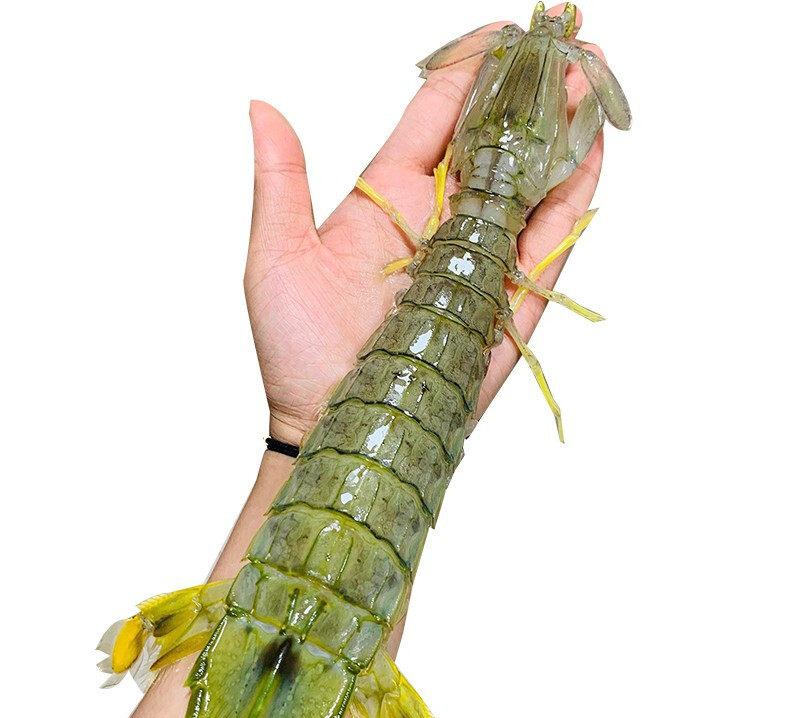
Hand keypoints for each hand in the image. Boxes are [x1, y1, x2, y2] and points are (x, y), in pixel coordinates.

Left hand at [245, 8, 603, 446]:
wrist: (333, 425)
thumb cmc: (297, 351)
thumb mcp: (277, 258)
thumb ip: (280, 181)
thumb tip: (260, 106)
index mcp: (390, 197)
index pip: (439, 116)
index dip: (471, 69)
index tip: (504, 29)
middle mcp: (442, 221)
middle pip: (496, 139)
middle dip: (534, 90)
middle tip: (570, 42)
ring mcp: (480, 259)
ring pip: (531, 182)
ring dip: (564, 131)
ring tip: (593, 82)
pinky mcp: (509, 302)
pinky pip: (548, 242)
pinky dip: (573, 197)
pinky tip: (591, 153)